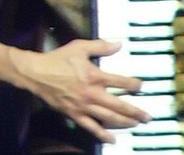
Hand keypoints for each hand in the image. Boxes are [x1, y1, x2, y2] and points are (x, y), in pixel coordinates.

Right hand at [14, 38, 150, 143]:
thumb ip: (100, 46)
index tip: (141, 86)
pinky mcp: (74, 114)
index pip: (122, 82)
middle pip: (120, 106)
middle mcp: (93, 93)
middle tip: (147, 117)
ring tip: (136, 124)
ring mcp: (84, 106)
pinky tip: (112, 140)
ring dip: (126, 123)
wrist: (35, 73)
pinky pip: (91, 127)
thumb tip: (119, 44)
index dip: (135, 85)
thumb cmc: (57, 59)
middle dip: (136, 112)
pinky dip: (103, 134)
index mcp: (95, 76)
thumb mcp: (79, 47)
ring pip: (110, 118)